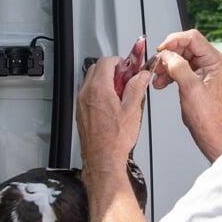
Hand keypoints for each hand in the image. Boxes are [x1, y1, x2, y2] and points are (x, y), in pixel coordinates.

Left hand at [77, 51, 151, 170]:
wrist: (103, 159)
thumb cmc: (115, 140)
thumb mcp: (132, 109)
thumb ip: (137, 87)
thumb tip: (141, 75)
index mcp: (98, 89)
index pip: (106, 61)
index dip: (121, 61)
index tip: (130, 67)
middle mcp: (86, 94)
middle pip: (97, 68)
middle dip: (113, 70)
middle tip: (127, 79)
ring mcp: (81, 103)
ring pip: (91, 81)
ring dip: (106, 81)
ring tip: (121, 94)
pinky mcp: (80, 113)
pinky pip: (88, 94)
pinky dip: (99, 93)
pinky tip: (112, 106)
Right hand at [151, 29, 221, 159]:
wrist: (209, 130)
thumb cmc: (207, 114)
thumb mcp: (190, 87)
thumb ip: (178, 67)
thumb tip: (166, 55)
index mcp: (214, 60)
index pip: (192, 38)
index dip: (174, 41)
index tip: (162, 49)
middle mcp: (209, 61)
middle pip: (183, 46)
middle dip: (167, 55)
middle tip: (157, 64)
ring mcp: (202, 69)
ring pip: (178, 57)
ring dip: (165, 65)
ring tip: (158, 76)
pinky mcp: (194, 77)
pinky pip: (177, 67)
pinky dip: (167, 73)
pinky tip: (161, 82)